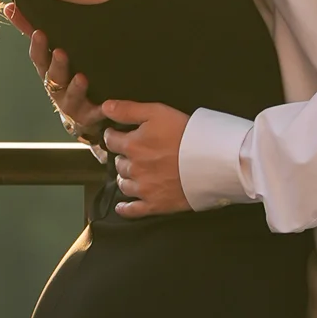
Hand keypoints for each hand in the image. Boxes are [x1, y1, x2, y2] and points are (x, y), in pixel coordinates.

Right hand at [18, 17, 104, 146]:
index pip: (39, 58)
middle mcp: (57, 88)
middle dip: (57, 65)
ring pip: (72, 96)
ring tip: (81, 78)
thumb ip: (30, 31)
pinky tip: (107, 105)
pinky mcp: (91, 115)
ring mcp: (73, 103)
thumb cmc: (64, 78)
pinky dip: (102, 110)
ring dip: (76, 87)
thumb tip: (10, 6)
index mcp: (48, 71)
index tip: (39, 32)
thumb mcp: (48, 56)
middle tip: (60, 52)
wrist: (83, 116)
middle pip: (54, 77)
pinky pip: (97, 114)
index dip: (38, 47)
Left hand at [99, 99, 191, 217]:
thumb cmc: (186, 134)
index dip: (113, 135)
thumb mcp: (157, 112)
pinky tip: (122, 206)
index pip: (111, 140)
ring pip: (124, 184)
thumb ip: (128, 110)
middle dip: (123, 157)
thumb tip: (105, 107)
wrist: (211, 161)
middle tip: (132, 154)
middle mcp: (134, 168)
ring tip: (133, 173)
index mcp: (132, 145)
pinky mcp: (155, 204)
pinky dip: (125, 208)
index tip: (116, 134)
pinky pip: (132, 210)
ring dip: (125, 178)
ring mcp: (143, 188)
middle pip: (118, 163)